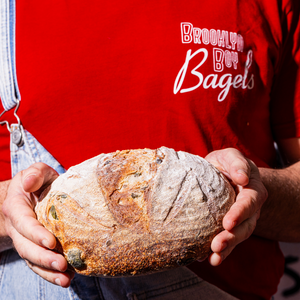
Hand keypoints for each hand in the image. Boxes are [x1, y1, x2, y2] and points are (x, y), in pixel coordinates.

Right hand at [2, 163, 73, 286]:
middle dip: (43, 258)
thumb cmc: (36, 182)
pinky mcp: (37, 248)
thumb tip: (29, 183)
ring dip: (48, 272)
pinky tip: (67, 278)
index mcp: (17, 208)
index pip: (24, 223)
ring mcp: (27, 240)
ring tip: (66, 279)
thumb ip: (35, 174)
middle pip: (27, 247)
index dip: (35, 234)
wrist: (31, 195)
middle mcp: (19, 228)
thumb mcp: (36, 172)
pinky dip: (51, 273)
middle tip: (62, 264)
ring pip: (33, 260)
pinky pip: (41, 264)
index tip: (51, 242)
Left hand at [205, 148, 267, 265]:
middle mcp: (250, 208)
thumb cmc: (226, 163)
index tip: (227, 223)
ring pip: (238, 236)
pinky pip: (229, 240)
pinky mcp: (230, 226)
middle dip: (232, 237)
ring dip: (227, 248)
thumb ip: (237, 163)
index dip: (240, 213)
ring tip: (214, 257)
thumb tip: (242, 177)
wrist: (223, 172)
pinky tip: (211, 259)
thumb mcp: (230, 156)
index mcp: (252, 190)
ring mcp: (241, 219)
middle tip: (217, 245)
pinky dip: (222, 252)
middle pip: (246, 225)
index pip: (249, 202)